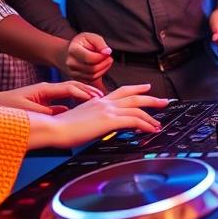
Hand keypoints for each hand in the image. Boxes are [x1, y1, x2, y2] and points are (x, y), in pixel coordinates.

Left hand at [0, 80, 103, 113]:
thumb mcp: (26, 110)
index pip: (70, 88)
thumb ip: (45, 112)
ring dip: (82, 98)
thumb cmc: (6, 106)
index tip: (96, 98)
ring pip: (69, 95)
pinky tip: (79, 111)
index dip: (84, 93)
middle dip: (88, 91)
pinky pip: (62, 102)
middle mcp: (47, 90)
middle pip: (73, 88)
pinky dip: (73, 105)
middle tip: (102, 97)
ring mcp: (46, 96)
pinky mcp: (43, 103)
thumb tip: (62, 113)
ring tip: (96, 103)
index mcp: (45, 89)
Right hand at [40, 83, 169, 148]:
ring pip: (137, 108)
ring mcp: (107, 110)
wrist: (53, 128)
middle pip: (133, 97)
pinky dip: (145, 124)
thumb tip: (97, 124)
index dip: (136, 88)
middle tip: (164, 101)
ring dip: (151, 116)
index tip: (146, 88)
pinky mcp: (109, 120)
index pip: (121, 91)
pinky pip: (133, 121)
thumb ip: (91, 118)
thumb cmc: (61, 127)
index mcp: (98, 100)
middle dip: (150, 99)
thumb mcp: (80, 118)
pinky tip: (151, 129)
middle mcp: (104, 102)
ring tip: (159, 122)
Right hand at [61, 32, 113, 82]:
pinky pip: (91, 80)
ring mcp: (72, 72)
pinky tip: (102, 67)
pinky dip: (99, 75)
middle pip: (92, 69)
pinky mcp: (76, 78)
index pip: (90, 58)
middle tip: (110, 58)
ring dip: (103, 70)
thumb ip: (100, 43)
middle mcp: (70, 63)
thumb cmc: (84, 42)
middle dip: (104, 64)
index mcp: (73, 50)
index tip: (108, 53)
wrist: (71, 50)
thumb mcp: (92, 37)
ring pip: (92, 76)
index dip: (102, 57)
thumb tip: (107, 52)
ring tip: (107, 62)